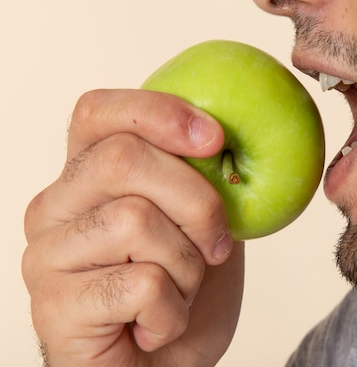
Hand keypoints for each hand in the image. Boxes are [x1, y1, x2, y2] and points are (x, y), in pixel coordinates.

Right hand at [22, 89, 244, 366]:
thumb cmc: (182, 291)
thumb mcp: (204, 224)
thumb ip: (204, 179)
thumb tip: (227, 136)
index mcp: (88, 177)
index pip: (98, 112)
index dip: (158, 112)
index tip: (215, 139)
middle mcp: (56, 207)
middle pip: (122, 159)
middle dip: (196, 201)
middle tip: (217, 244)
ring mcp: (47, 256)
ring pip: (135, 221)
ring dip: (187, 267)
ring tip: (180, 292)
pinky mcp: (53, 306)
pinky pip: (139, 284)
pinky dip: (173, 310)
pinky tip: (158, 326)